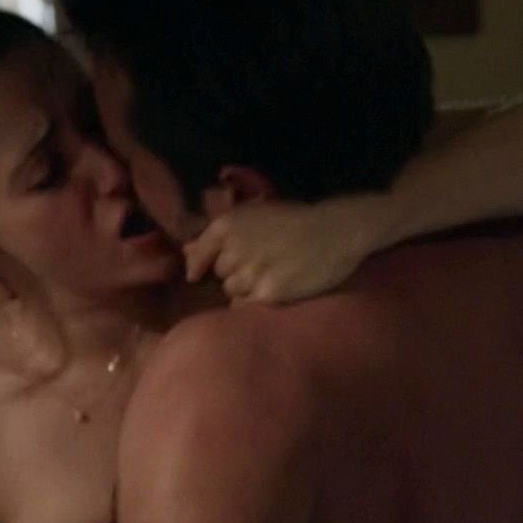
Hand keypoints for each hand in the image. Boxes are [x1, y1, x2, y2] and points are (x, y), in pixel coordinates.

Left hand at [184, 193, 388, 303]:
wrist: (337, 231)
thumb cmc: (297, 221)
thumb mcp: (255, 216)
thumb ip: (219, 236)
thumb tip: (186, 253)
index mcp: (228, 225)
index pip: (198, 255)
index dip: (200, 265)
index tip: (198, 275)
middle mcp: (234, 248)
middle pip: (219, 275)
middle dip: (235, 273)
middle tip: (261, 265)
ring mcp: (251, 272)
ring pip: (232, 292)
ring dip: (247, 289)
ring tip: (272, 276)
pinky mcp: (268, 294)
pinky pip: (246, 306)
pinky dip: (256, 302)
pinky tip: (276, 289)